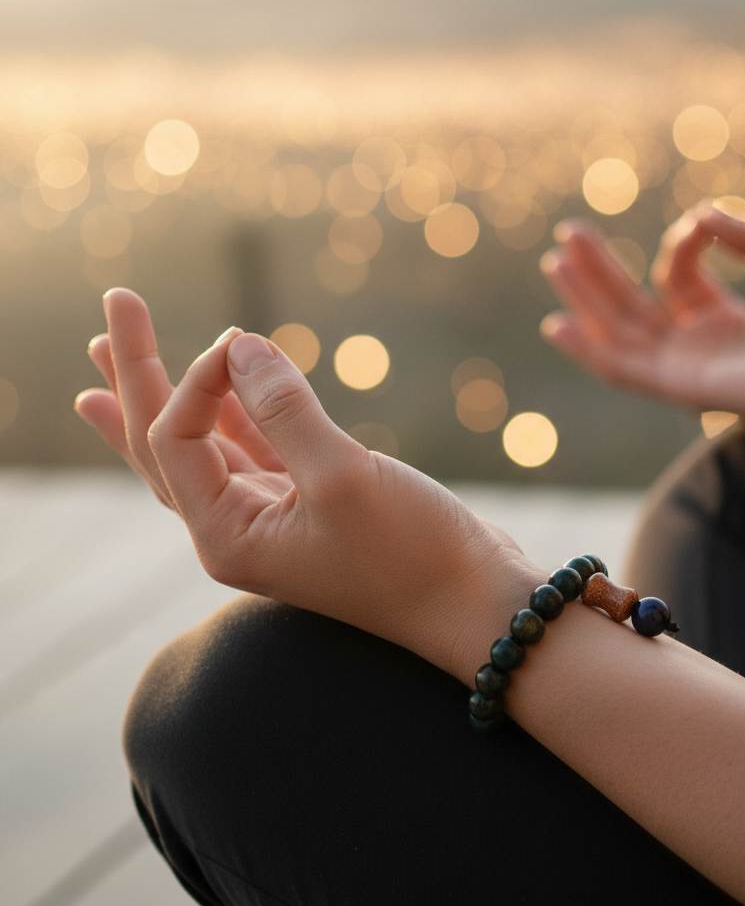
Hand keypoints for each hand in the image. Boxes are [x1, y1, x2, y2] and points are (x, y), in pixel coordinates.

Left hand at [75, 290, 539, 680]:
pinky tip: (215, 382)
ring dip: (168, 392)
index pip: (178, 439)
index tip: (239, 339)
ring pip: (204, 444)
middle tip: (115, 305)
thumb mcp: (344, 478)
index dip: (196, 379)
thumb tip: (239, 343)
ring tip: (113, 350)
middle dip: (138, 373)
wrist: (472, 601)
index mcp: (227, 536)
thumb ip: (285, 408)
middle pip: (164, 443)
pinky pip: (253, 447)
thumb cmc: (412, 552)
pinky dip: (233, 410)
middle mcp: (237, 528)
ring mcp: (273, 515)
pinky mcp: (311, 500)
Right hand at [540, 204, 744, 440]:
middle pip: (632, 306)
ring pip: (619, 333)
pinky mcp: (681, 389)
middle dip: (599, 270)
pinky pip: (623, 370)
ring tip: (555, 260)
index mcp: (721, 320)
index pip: (677, 277)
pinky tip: (558, 324)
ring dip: (584, 299)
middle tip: (568, 233)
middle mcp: (696, 347)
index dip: (681, 244)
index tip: (702, 223)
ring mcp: (685, 370)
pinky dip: (589, 349)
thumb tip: (700, 214)